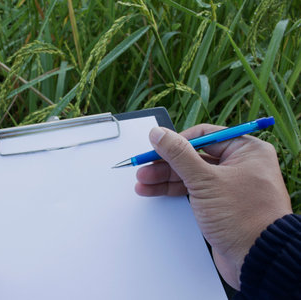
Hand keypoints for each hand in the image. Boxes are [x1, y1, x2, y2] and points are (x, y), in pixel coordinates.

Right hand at [135, 125, 291, 289]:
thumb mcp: (205, 180)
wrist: (258, 259)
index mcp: (246, 150)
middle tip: (144, 167)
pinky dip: (174, 189)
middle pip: (193, 156)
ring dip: (165, 177)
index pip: (203, 136)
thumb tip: (159, 134)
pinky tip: (154, 190)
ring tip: (143, 182)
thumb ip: (178, 154)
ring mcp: (229, 185)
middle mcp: (239, 165)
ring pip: (190, 174)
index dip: (177, 141)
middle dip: (166, 163)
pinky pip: (193, 190)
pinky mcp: (220, 203)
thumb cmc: (245, 218)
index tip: (155, 146)